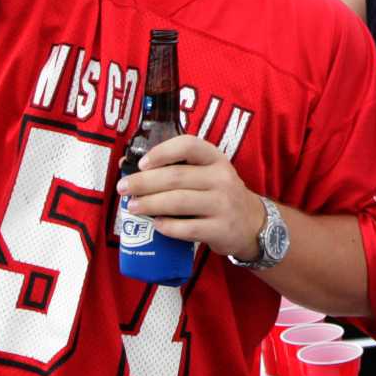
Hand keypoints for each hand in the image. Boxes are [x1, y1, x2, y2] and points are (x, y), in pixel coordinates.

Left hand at [116, 134, 265, 261]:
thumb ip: (176, 167)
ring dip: (150, 204)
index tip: (141, 164)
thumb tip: (127, 165)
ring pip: (179, 202)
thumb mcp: (208, 173)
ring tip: (132, 206)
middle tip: (123, 188)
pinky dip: (168, 226)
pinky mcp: (220, 229)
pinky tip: (156, 225)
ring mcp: (223, 204)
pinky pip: (188, 228)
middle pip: (176, 176)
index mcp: (215, 159)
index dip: (162, 152)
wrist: (252, 223)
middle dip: (144, 182)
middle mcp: (221, 178)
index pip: (189, 145)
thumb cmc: (218, 194)